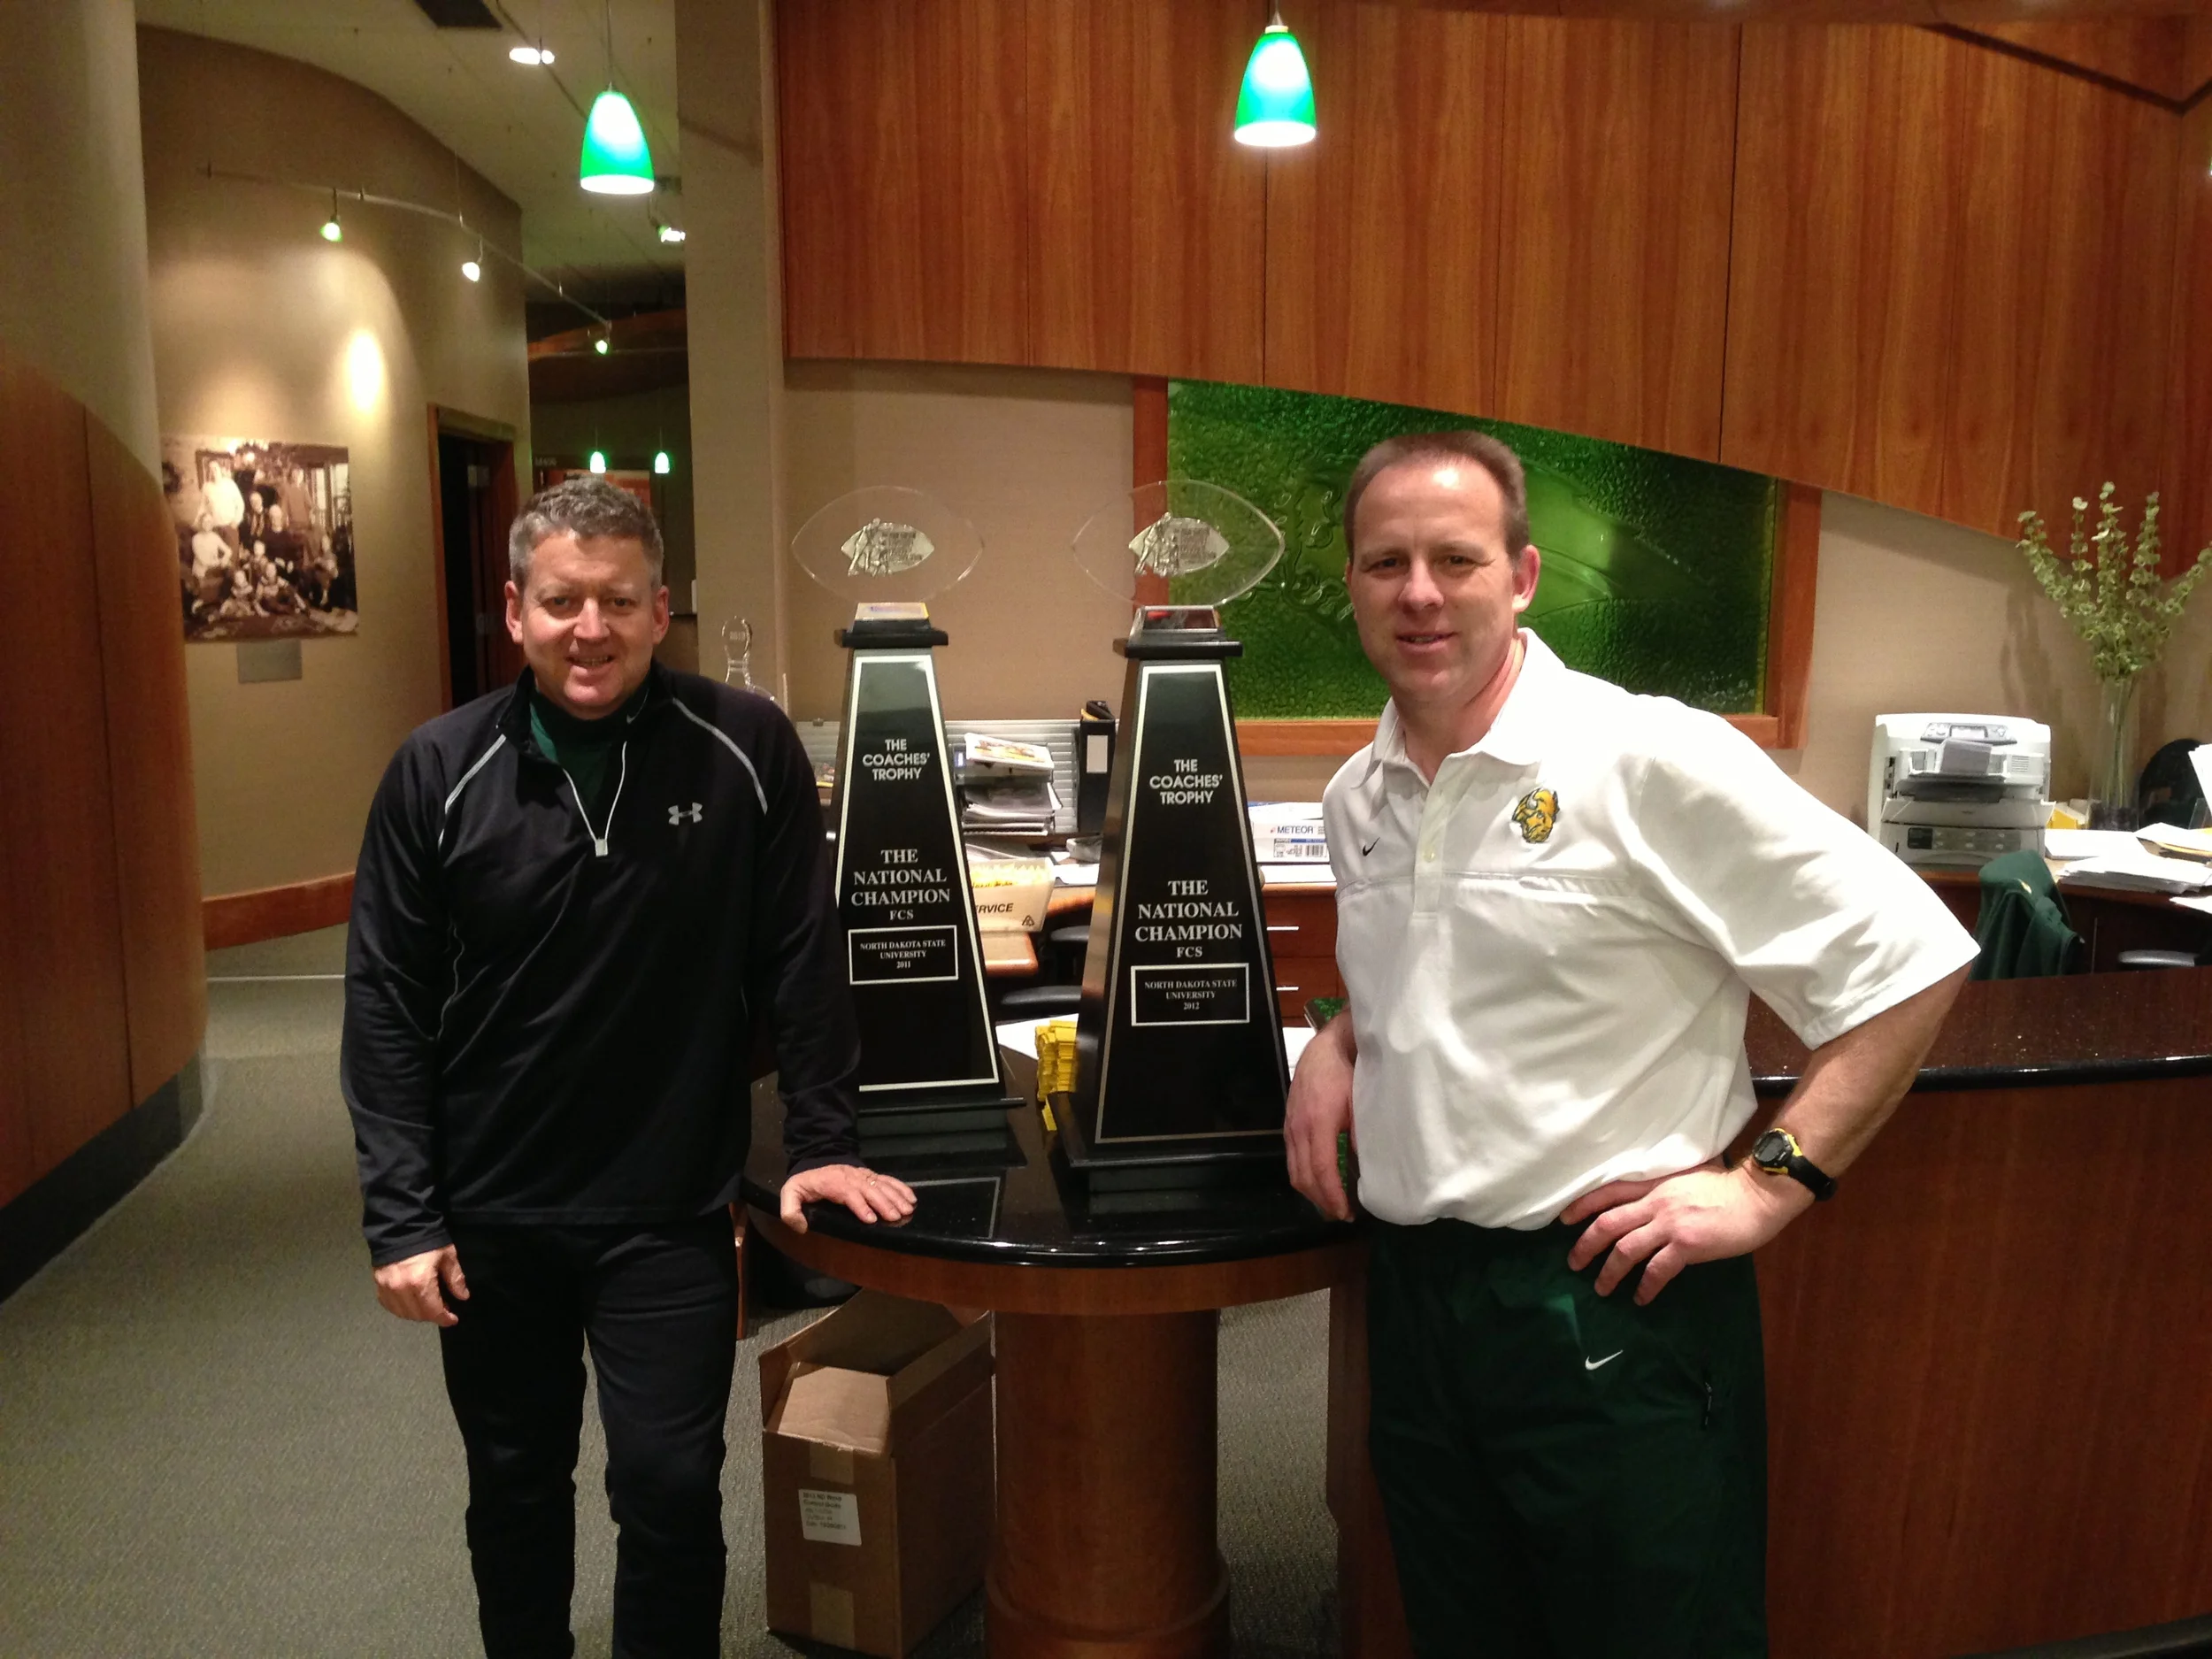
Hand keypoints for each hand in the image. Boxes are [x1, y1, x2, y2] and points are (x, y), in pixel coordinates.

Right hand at [373, 1245, 467, 1326]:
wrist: (400, 1225)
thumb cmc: (428, 1239)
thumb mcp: (447, 1256)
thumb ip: (455, 1278)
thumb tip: (462, 1296)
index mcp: (420, 1283)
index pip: (433, 1311)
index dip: (444, 1318)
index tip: (452, 1320)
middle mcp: (401, 1289)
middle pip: (417, 1315)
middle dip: (432, 1316)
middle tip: (443, 1309)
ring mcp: (387, 1288)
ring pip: (402, 1313)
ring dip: (416, 1314)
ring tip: (427, 1305)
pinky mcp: (378, 1284)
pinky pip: (388, 1305)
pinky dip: (400, 1308)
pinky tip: (410, 1303)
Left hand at [780, 1164, 916, 1233]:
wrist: (815, 1164)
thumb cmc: (805, 1184)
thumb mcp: (790, 1194)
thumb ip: (790, 1211)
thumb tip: (801, 1227)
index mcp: (831, 1182)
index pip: (848, 1192)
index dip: (860, 1205)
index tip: (871, 1219)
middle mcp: (850, 1176)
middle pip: (869, 1189)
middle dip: (884, 1202)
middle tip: (896, 1217)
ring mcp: (862, 1175)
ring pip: (881, 1184)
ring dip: (896, 1196)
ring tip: (907, 1209)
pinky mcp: (870, 1176)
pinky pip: (887, 1180)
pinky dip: (900, 1187)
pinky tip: (911, 1197)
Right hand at [1284, 1021, 1356, 1221]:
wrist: (1329, 1045)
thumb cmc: (1350, 1071)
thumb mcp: (1362, 1103)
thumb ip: (1362, 1135)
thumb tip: (1369, 1167)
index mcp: (1318, 1124)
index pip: (1322, 1171)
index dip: (1333, 1197)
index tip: (1347, 1213)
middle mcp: (1298, 1128)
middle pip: (1303, 1177)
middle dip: (1322, 1200)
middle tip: (1342, 1213)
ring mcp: (1290, 1125)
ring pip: (1294, 1170)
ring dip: (1311, 1190)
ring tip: (1332, 1201)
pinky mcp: (1288, 1122)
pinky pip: (1292, 1157)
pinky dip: (1304, 1174)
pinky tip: (1321, 1177)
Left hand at [1561, 1159, 1809, 1304]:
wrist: (1756, 1196)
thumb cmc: (1726, 1186)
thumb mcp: (1685, 1176)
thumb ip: (1662, 1187)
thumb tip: (1645, 1200)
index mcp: (1653, 1184)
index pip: (1607, 1192)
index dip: (1582, 1206)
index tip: (1563, 1221)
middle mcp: (1655, 1202)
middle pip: (1607, 1224)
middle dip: (1585, 1245)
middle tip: (1573, 1264)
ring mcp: (1670, 1224)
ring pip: (1625, 1250)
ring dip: (1609, 1272)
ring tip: (1601, 1288)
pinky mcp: (1687, 1245)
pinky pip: (1657, 1270)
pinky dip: (1645, 1287)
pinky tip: (1641, 1298)